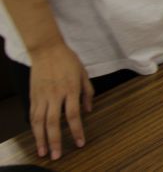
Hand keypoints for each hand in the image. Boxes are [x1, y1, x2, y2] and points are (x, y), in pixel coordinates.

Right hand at [28, 43, 93, 159]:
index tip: (80, 143)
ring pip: (39, 121)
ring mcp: (42, 96)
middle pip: (54, 122)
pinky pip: (32, 114)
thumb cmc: (68, 60)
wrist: (47, 49)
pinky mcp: (33, 95)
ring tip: (43, 151)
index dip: (77, 131)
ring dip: (41, 138)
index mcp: (70, 90)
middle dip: (55, 140)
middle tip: (56, 155)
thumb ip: (87, 92)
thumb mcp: (83, 74)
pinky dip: (34, 127)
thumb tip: (89, 109)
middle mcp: (55, 95)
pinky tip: (36, 135)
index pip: (74, 115)